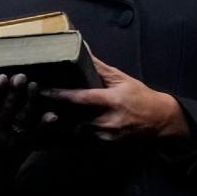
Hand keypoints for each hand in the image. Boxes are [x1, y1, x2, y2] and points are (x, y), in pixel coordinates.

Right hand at [0, 74, 48, 153]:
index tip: (2, 76)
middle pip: (7, 110)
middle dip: (14, 93)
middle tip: (21, 76)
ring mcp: (13, 139)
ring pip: (23, 119)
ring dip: (30, 102)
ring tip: (34, 85)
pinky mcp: (26, 144)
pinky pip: (36, 133)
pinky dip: (44, 124)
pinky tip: (51, 115)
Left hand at [43, 56, 188, 142]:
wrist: (161, 122)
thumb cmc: (140, 97)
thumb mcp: (123, 79)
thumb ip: (100, 68)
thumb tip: (83, 48)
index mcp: (111, 101)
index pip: (81, 98)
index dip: (60, 95)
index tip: (42, 89)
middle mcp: (107, 122)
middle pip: (73, 118)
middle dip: (54, 112)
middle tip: (35, 104)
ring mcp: (106, 137)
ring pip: (75, 131)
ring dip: (61, 123)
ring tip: (42, 113)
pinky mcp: (106, 147)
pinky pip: (83, 140)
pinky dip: (71, 133)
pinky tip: (60, 126)